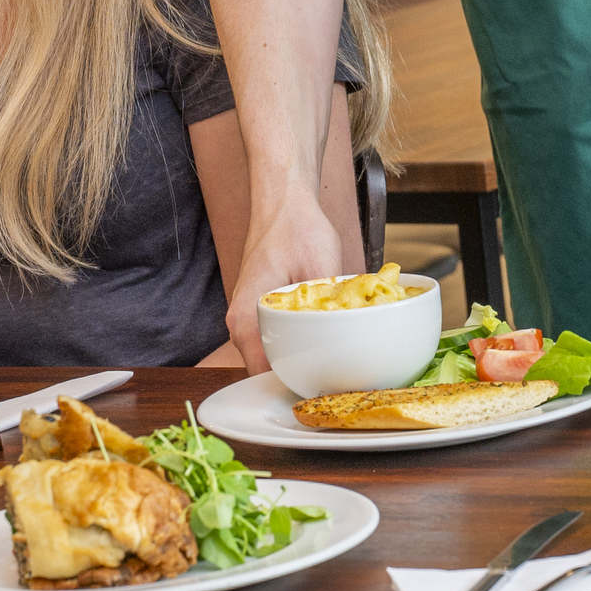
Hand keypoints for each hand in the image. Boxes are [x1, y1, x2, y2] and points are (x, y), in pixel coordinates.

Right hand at [225, 194, 341, 371]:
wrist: (282, 199)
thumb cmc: (296, 226)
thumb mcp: (321, 266)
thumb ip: (329, 305)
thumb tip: (351, 336)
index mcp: (246, 318)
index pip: (263, 374)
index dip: (294, 386)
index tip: (324, 391)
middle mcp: (240, 322)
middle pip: (267, 368)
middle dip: (300, 375)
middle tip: (337, 379)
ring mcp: (247, 315)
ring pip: (271, 353)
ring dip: (298, 358)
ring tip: (333, 361)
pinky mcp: (258, 307)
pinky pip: (274, 336)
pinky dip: (295, 340)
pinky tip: (322, 336)